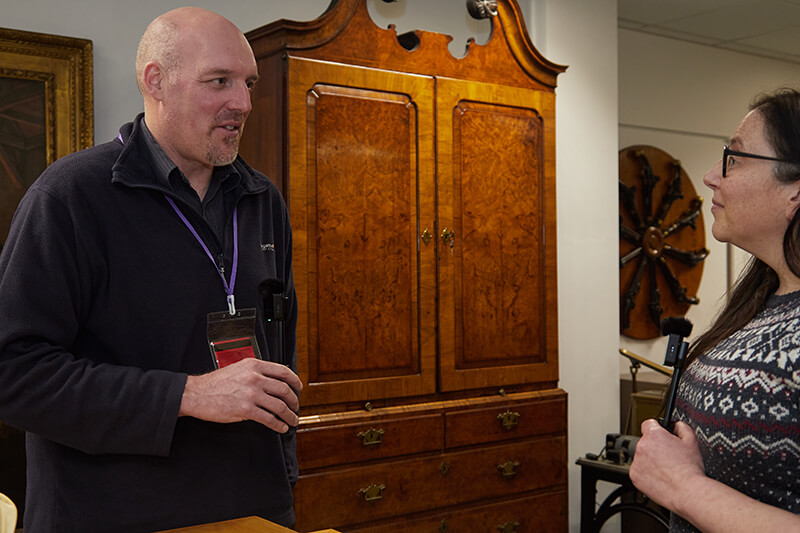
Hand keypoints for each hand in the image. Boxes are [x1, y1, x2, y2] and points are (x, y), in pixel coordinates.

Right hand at [179, 358, 303, 432]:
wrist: (196, 394)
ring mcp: (251, 394)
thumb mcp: (238, 369)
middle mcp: (255, 377)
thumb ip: (255, 372)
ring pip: (280, 406)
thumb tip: (272, 382)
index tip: (298, 388)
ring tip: (292, 420)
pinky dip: (278, 424)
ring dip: (289, 415)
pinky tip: (280, 427)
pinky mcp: (246, 410)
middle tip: (296, 407)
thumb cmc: (215, 383)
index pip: (283, 371)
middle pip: (284, 389)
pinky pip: (269, 418)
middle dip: (294, 401)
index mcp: (254, 365)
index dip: (295, 381)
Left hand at [629, 419, 704, 510]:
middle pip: (645, 442)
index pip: (648, 424)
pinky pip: (639, 472)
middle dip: (655, 448)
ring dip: (650, 461)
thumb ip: (682, 427)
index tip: (660, 436)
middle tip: (668, 457)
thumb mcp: (692, 442)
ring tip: (666, 470)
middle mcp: (642, 446)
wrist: (687, 492)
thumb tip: (676, 425)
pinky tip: (660, 478)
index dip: (656, 429)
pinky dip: (646, 474)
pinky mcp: (634, 476)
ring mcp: (636, 462)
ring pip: (642, 458)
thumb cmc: (690, 469)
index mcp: (654, 435)